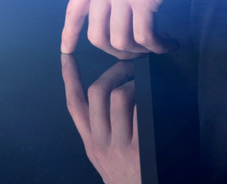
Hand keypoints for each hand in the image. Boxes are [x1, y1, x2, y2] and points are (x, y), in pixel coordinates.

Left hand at [61, 0, 189, 58]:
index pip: (73, 12)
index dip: (69, 34)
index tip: (66, 49)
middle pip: (97, 37)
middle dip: (116, 52)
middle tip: (135, 52)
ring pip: (120, 42)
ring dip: (140, 51)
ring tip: (156, 45)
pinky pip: (145, 36)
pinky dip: (158, 46)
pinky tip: (168, 42)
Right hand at [62, 55, 140, 183]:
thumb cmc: (134, 182)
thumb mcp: (108, 161)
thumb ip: (106, 135)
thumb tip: (114, 101)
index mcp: (92, 145)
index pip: (74, 103)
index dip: (69, 76)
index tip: (67, 54)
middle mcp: (101, 144)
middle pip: (96, 93)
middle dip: (113, 72)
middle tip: (130, 67)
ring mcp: (121, 147)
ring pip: (118, 96)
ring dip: (135, 83)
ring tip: (147, 84)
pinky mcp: (143, 150)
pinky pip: (141, 111)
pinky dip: (149, 98)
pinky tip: (160, 97)